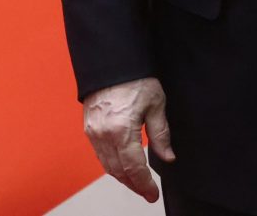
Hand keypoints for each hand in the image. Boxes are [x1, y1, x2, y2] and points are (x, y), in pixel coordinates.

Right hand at [82, 77, 174, 202]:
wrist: (112, 63)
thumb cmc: (136, 79)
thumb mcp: (156, 104)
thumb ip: (161, 133)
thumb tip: (168, 157)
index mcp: (121, 130)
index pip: (133, 167)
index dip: (144, 184)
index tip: (153, 194)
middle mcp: (103, 135)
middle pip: (118, 171)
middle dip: (134, 185)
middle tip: (147, 192)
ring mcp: (93, 133)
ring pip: (107, 165)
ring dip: (122, 177)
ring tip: (138, 183)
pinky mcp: (89, 128)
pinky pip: (100, 155)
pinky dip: (112, 165)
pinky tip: (123, 167)